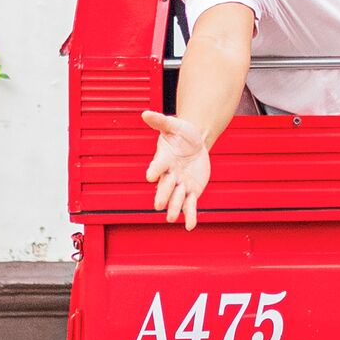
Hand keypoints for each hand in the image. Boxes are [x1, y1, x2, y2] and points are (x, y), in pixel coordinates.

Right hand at [138, 109, 213, 228]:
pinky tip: (190, 226)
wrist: (194, 142)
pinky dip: (191, 215)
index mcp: (164, 159)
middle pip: (165, 186)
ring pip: (177, 198)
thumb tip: (145, 113)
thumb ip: (160, 121)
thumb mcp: (174, 125)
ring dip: (175, 208)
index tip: (150, 176)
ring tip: (172, 218)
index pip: (158, 165)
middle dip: (163, 194)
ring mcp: (180, 184)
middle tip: (159, 205)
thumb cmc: (181, 133)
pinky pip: (190, 205)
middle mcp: (169, 175)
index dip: (155, 169)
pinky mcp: (191, 191)